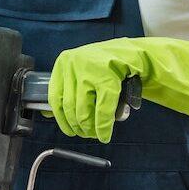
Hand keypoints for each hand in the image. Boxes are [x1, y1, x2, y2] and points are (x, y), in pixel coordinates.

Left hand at [48, 37, 188, 142]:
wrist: (138, 54)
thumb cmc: (109, 67)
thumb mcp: (82, 74)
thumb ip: (69, 90)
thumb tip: (51, 115)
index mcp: (64, 62)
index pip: (55, 98)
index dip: (62, 120)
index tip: (70, 131)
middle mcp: (73, 63)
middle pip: (69, 107)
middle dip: (79, 127)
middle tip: (88, 135)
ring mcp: (89, 69)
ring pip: (83, 111)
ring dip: (91, 129)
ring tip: (98, 134)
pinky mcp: (107, 77)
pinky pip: (102, 110)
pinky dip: (103, 126)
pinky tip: (106, 134)